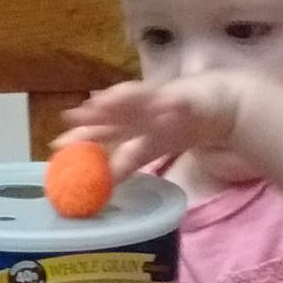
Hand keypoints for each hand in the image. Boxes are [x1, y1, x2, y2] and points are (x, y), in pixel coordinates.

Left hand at [53, 71, 257, 179]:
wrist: (226, 103)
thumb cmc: (185, 123)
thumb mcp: (153, 148)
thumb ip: (128, 162)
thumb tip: (103, 184)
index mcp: (135, 124)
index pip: (103, 131)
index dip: (82, 137)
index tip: (56, 146)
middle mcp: (144, 111)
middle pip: (115, 115)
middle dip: (93, 117)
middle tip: (70, 119)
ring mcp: (163, 102)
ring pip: (139, 102)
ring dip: (119, 101)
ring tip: (99, 103)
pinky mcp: (186, 98)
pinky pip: (175, 102)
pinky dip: (167, 104)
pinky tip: (159, 105)